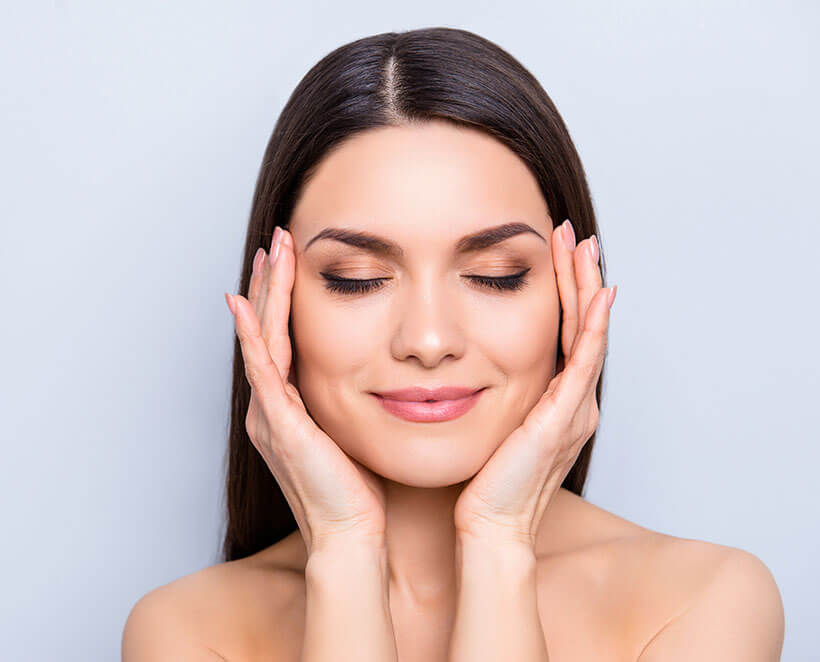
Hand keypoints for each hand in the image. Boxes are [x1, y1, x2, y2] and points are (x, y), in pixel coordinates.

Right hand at [225, 226, 387, 554]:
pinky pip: (261, 370)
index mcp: (287, 405)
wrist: (350, 532)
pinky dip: (252, 335)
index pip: (281, 337)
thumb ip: (349, 399)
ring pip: (262, 339)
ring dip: (265, 293)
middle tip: (276, 239)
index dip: (282, 296)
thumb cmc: (356, 488)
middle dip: (270, 282)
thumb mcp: (351, 430)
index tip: (290, 258)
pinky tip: (244, 304)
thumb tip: (378, 373)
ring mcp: (270, 413)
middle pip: (266, 329)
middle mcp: (271, 405)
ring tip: (270, 250)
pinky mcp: (279, 424)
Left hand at [453, 220, 615, 547]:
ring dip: (586, 287)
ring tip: (583, 246)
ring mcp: (573, 408)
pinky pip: (585, 361)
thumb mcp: (491, 421)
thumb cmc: (484, 479)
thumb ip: (493, 391)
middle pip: (583, 324)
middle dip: (580, 276)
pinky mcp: (564, 417)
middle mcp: (573, 400)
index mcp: (556, 400)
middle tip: (576, 234)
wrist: (490, 523)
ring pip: (588, 334)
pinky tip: (598, 295)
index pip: (566, 332)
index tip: (557, 251)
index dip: (565, 290)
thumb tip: (467, 364)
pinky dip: (593, 326)